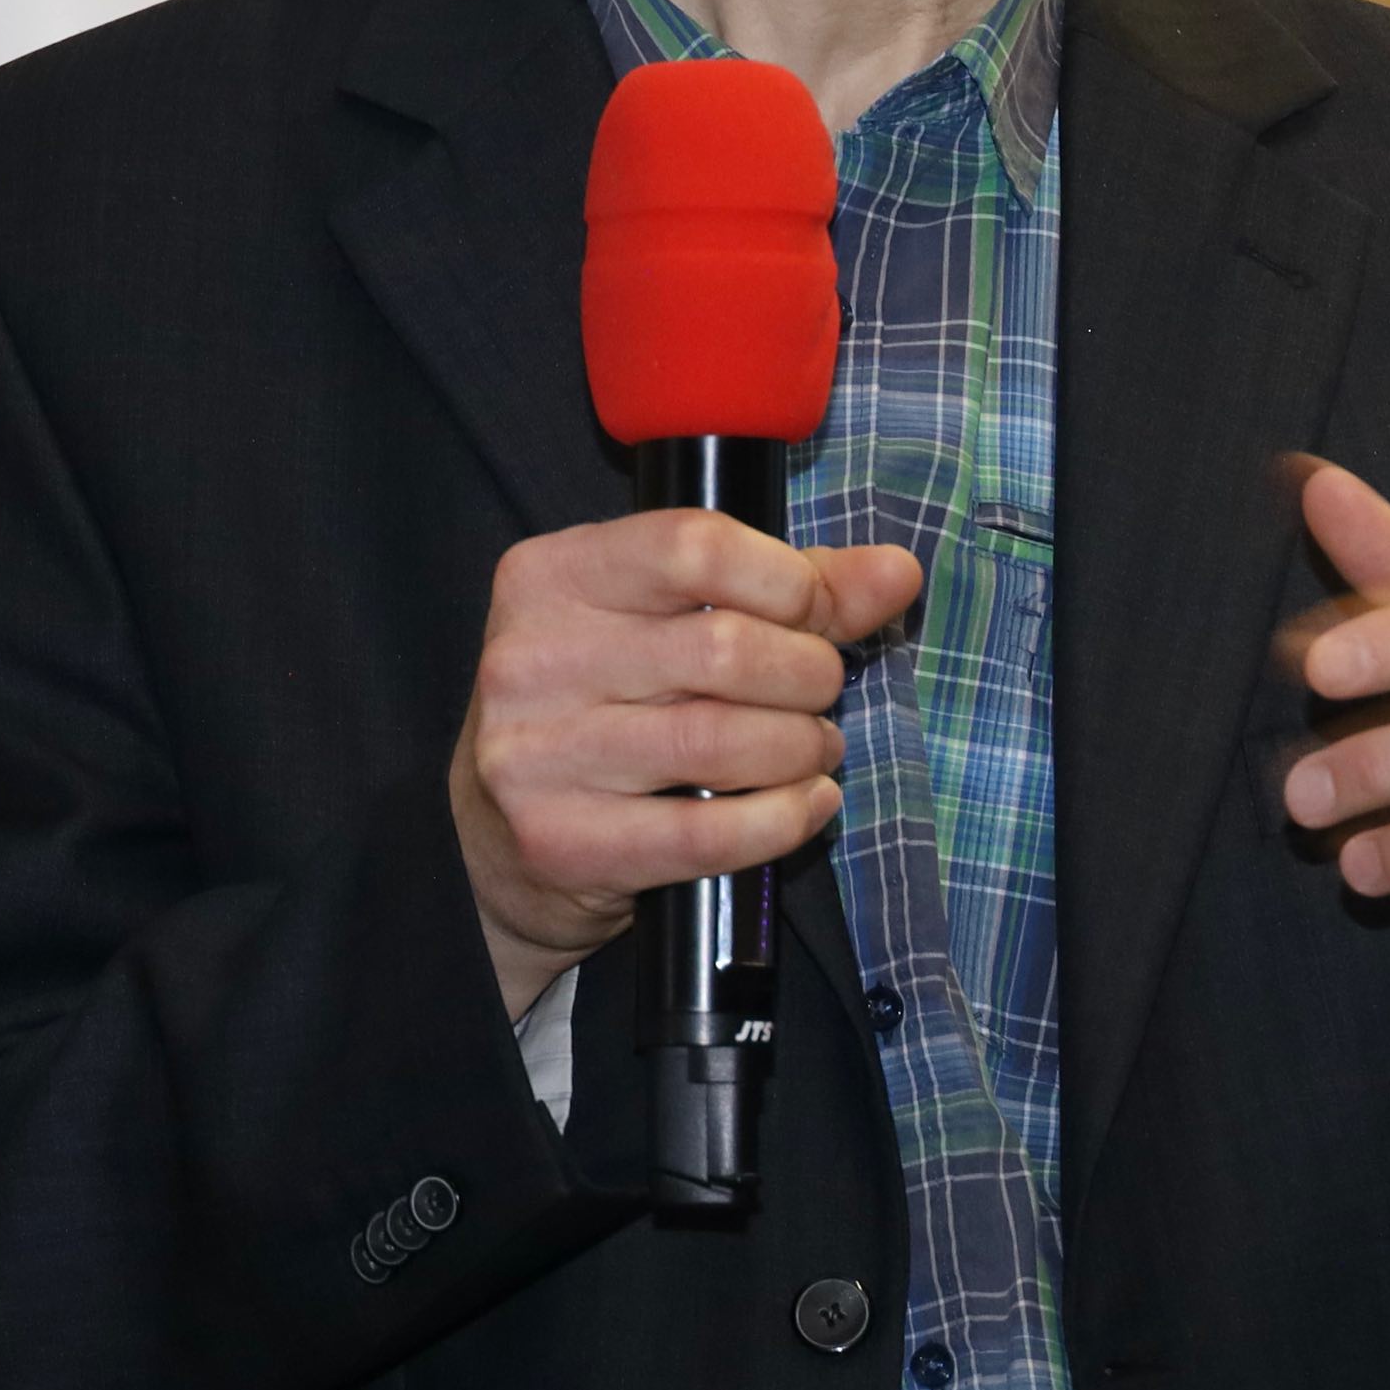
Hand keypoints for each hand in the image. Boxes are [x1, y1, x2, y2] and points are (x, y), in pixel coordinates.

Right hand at [451, 511, 921, 1020]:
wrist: (492, 844)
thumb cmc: (603, 710)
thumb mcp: (668, 623)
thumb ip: (785, 587)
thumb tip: (896, 572)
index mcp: (552, 576)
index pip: (694, 546)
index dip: (787, 581)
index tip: (815, 614)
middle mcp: (530, 658)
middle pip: (723, 647)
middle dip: (807, 674)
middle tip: (818, 693)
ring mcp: (538, 755)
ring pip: (723, 739)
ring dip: (802, 747)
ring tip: (813, 749)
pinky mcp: (564, 841)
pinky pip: (710, 832)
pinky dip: (784, 819)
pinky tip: (805, 806)